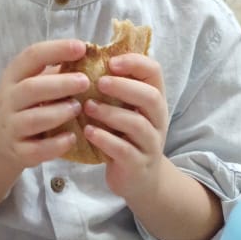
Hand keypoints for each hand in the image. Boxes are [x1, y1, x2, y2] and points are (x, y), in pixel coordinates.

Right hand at [0, 39, 91, 169]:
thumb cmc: (26, 106)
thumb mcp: (33, 84)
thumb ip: (57, 73)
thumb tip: (92, 57)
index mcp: (13, 76)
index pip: (32, 56)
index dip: (57, 50)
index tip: (81, 47)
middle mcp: (9, 100)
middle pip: (32, 88)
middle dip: (61, 84)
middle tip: (86, 81)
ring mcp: (12, 127)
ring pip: (34, 119)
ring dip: (60, 112)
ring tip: (78, 108)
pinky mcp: (19, 151)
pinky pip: (38, 149)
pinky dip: (56, 144)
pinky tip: (72, 137)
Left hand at [82, 54, 169, 197]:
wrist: (139, 179)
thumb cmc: (126, 137)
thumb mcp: (125, 110)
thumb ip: (113, 89)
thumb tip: (82, 60)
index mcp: (154, 100)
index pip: (154, 71)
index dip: (135, 62)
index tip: (111, 61)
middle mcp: (157, 120)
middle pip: (150, 97)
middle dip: (123, 86)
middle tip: (98, 82)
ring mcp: (150, 143)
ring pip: (137, 124)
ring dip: (110, 113)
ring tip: (87, 107)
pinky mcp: (138, 164)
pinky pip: (124, 150)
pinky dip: (104, 139)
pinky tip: (88, 132)